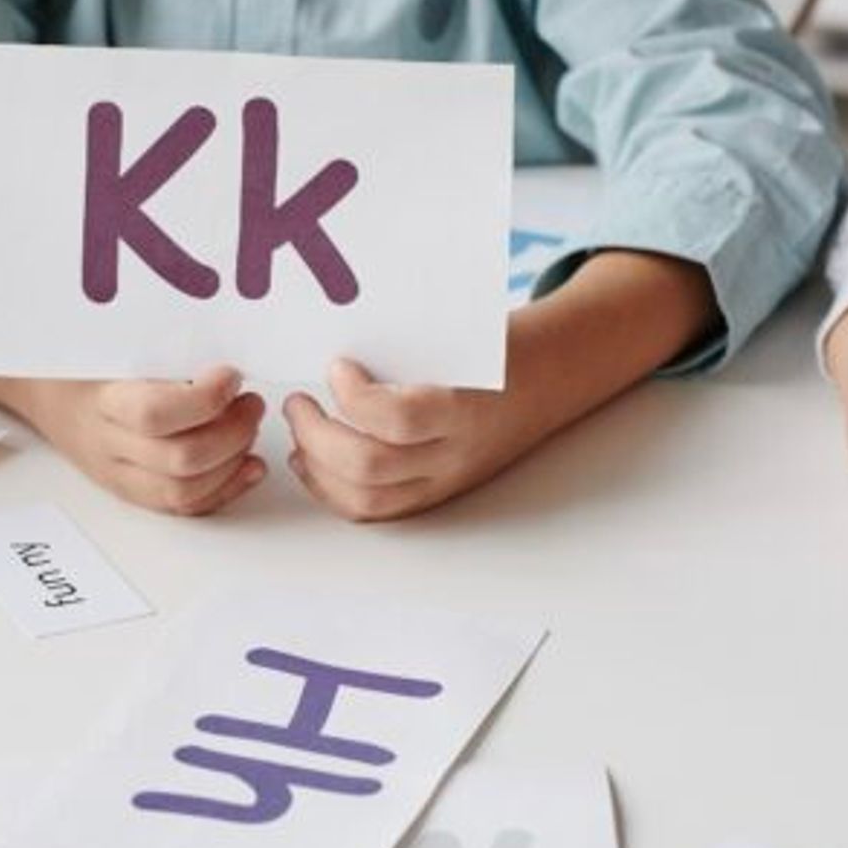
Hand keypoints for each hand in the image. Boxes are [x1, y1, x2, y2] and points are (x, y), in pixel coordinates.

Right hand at [0, 365, 267, 515]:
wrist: (47, 393)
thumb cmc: (87, 362)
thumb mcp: (116, 345)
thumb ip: (166, 354)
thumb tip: (228, 361)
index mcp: (101, 401)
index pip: (155, 414)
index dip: (205, 399)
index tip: (230, 374)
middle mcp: (109, 447)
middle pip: (180, 459)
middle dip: (232, 432)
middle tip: (250, 403)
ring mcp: (121, 476)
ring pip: (185, 491)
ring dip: (232, 462)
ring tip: (249, 428)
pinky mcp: (135, 493)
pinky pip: (183, 507)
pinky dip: (226, 490)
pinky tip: (250, 466)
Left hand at [282, 359, 547, 520]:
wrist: (550, 378)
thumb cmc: (497, 347)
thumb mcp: (462, 336)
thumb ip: (404, 347)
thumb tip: (332, 347)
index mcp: (469, 406)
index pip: (401, 419)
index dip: (356, 397)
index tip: (337, 366)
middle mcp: (457, 454)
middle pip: (372, 468)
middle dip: (318, 436)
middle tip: (297, 403)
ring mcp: (445, 482)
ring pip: (367, 499)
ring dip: (318, 469)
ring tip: (299, 434)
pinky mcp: (434, 496)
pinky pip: (375, 511)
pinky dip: (332, 491)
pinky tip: (311, 462)